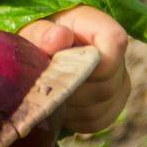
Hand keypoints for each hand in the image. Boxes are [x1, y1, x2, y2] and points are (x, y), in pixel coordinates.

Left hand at [19, 6, 130, 133]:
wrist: (34, 48)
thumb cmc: (31, 33)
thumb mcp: (29, 27)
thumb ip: (41, 32)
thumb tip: (61, 36)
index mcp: (98, 25)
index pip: (114, 42)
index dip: (90, 61)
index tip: (59, 67)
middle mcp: (116, 55)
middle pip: (106, 84)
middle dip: (70, 89)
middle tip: (41, 85)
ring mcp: (118, 83)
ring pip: (101, 107)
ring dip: (69, 107)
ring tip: (46, 94)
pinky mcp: (110, 106)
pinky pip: (96, 121)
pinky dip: (72, 119)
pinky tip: (56, 106)